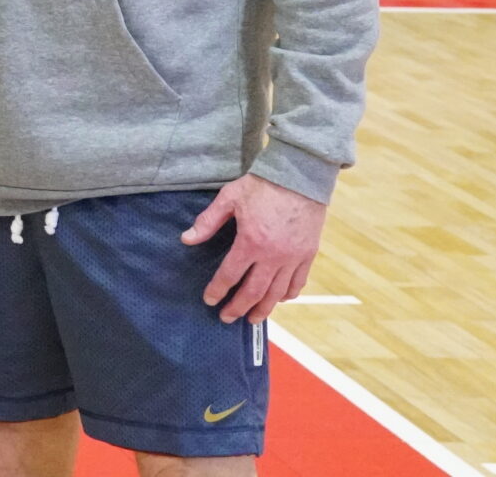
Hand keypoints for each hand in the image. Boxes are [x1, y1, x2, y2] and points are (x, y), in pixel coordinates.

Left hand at [184, 173, 329, 322]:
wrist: (300, 176)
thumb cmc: (263, 185)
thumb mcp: (230, 198)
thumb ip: (208, 222)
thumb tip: (187, 239)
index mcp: (251, 242)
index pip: (230, 275)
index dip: (217, 290)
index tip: (209, 300)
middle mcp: (273, 256)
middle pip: (253, 291)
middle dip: (238, 307)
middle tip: (227, 318)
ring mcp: (293, 257)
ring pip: (276, 293)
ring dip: (263, 309)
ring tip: (252, 319)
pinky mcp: (308, 254)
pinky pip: (298, 282)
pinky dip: (287, 295)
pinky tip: (278, 300)